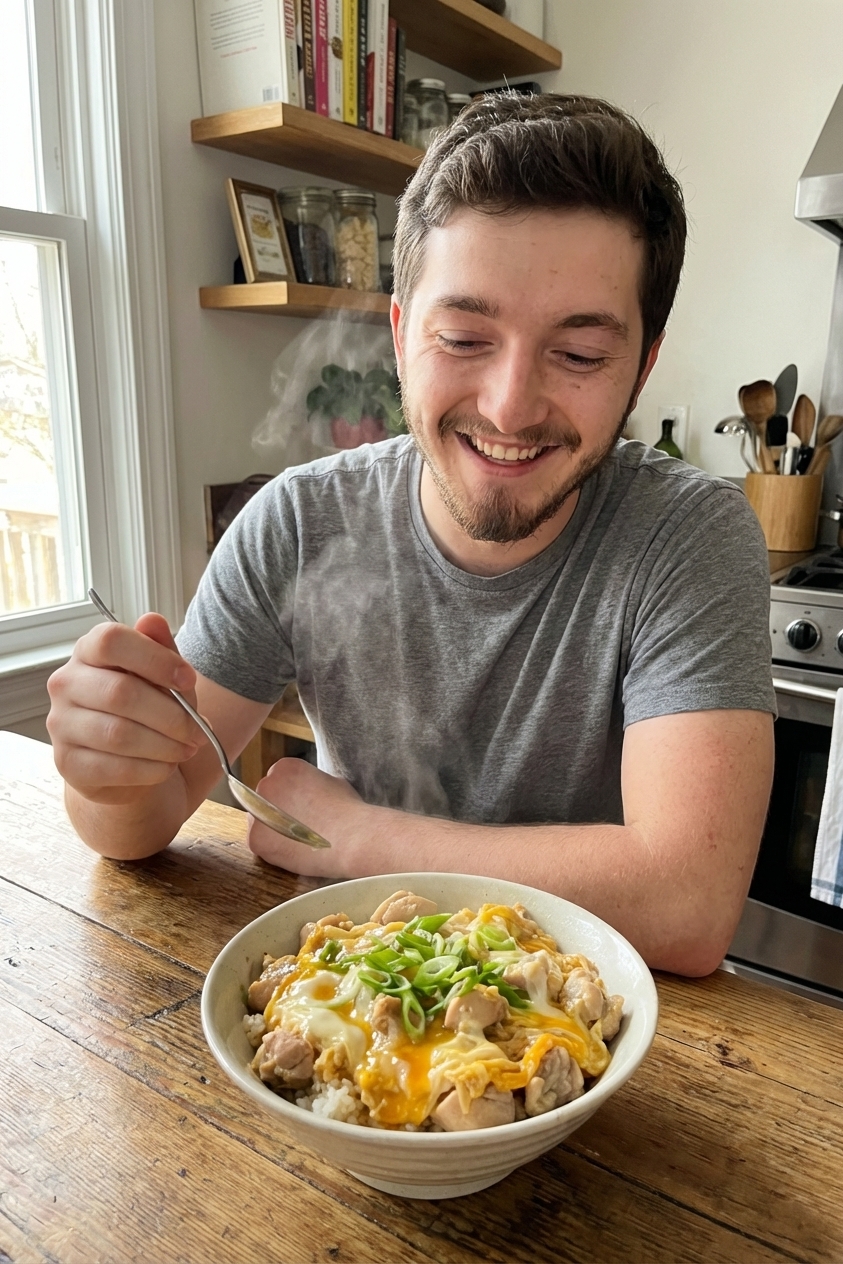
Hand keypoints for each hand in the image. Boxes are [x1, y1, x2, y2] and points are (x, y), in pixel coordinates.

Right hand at [47, 613, 206, 804]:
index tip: (188, 679)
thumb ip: (162, 650)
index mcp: (88, 651)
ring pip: (119, 734)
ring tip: (188, 748)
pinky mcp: (67, 763)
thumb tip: (153, 621)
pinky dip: (151, 769)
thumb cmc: (148, 708)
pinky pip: (114, 767)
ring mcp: (61, 725)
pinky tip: (167, 765)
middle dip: (172, 715)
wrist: (128, 760)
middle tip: (199, 730)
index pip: (111, 641)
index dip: (155, 659)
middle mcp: (66, 683)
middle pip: (121, 693)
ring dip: (165, 745)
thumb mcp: (164, 677)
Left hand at [248, 758, 370, 876]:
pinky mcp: (255, 838)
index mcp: (285, 768)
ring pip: (259, 822)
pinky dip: (273, 849)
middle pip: (264, 800)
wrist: (352, 838)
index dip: (289, 798)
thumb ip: (313, 784)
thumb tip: (310, 792)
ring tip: (297, 841)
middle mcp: (266, 784)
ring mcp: (258, 811)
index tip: (300, 810)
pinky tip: (292, 851)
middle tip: (298, 827)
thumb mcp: (333, 782)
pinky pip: (259, 844)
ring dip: (273, 830)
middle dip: (278, 812)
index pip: (278, 781)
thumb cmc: (349, 811)